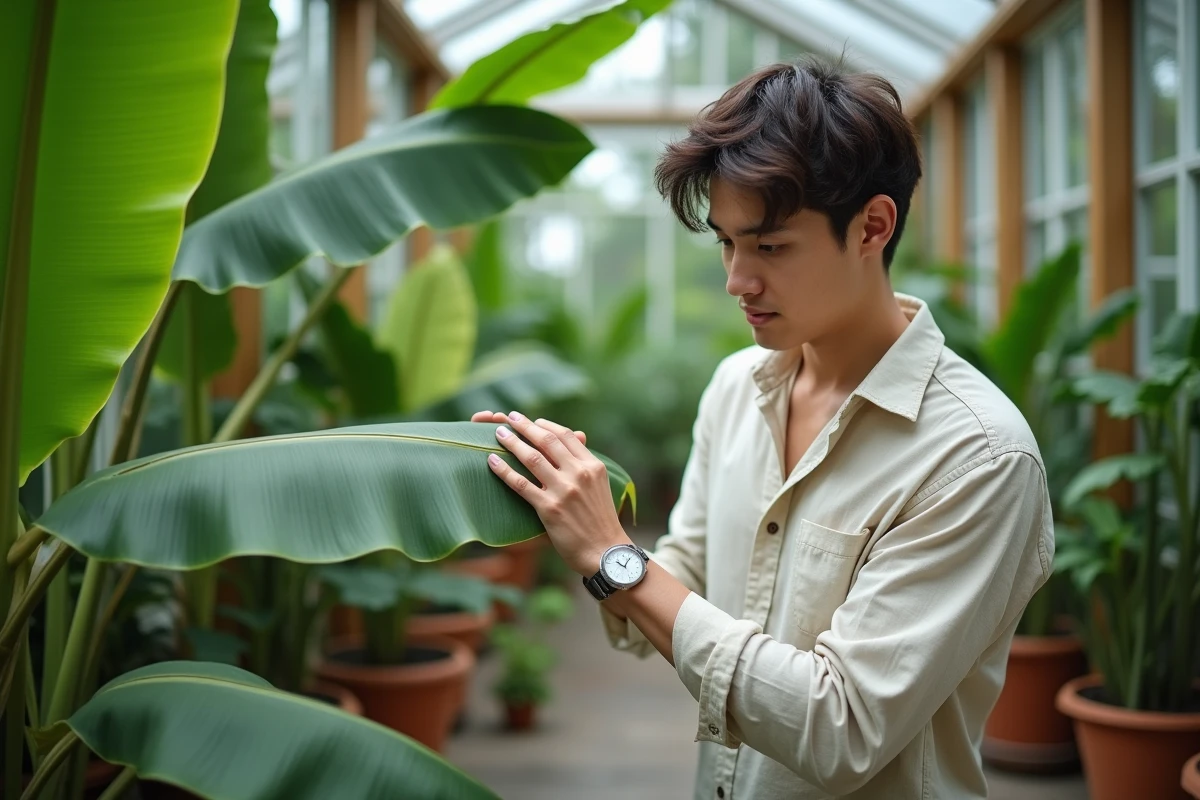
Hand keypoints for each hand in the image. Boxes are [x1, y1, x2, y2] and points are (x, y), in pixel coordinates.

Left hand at [481, 410, 627, 575]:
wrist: (605, 553)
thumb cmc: (601, 521)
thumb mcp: (600, 486)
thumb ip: (585, 464)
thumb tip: (578, 437)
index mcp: (592, 466)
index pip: (566, 436)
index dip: (545, 425)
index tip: (532, 421)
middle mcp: (578, 474)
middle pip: (546, 441)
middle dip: (525, 426)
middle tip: (510, 418)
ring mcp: (563, 490)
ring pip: (531, 458)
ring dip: (512, 442)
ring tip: (498, 433)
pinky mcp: (549, 508)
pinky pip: (521, 484)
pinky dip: (504, 470)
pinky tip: (492, 462)